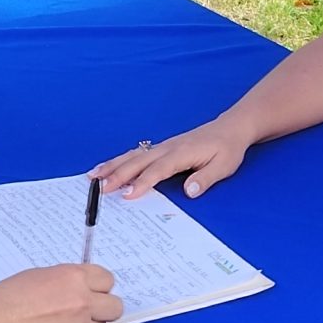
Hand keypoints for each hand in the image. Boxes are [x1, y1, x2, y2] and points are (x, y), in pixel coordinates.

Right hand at [0, 265, 122, 322]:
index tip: (93, 288)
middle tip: (90, 307)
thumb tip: (77, 286)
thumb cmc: (6, 298)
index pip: (107, 279)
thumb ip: (65, 281)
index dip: (100, 285)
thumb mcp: (40, 276)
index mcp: (74, 278)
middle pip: (115, 306)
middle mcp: (81, 302)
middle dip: (105, 307)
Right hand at [94, 121, 250, 198]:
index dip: (142, 182)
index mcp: (182, 153)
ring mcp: (162, 146)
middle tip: (99, 188)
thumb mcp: (224, 165)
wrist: (230, 128)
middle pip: (138, 162)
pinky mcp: (161, 147)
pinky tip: (107, 167)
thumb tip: (190, 191)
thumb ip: (206, 178)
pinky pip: (136, 154)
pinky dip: (119, 160)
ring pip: (133, 156)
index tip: (126, 194)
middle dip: (117, 175)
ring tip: (92, 176)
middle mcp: (168, 148)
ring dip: (112, 166)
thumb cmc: (227, 148)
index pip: (158, 170)